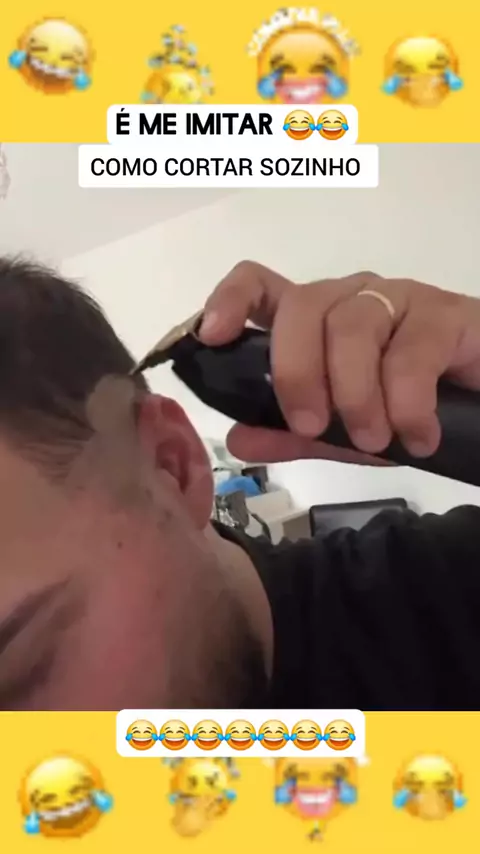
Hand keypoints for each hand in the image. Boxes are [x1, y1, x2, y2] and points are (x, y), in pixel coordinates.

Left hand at [199, 262, 479, 463]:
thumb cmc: (404, 411)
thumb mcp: (340, 432)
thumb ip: (290, 433)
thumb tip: (238, 439)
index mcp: (313, 321)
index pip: (261, 285)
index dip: (230, 301)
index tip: (212, 336)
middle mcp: (349, 299)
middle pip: (303, 306)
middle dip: (296, 372)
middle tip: (311, 426)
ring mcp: (397, 300)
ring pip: (354, 326)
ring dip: (355, 394)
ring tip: (375, 440)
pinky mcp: (445, 313)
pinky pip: (412, 351)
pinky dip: (407, 404)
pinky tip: (418, 436)